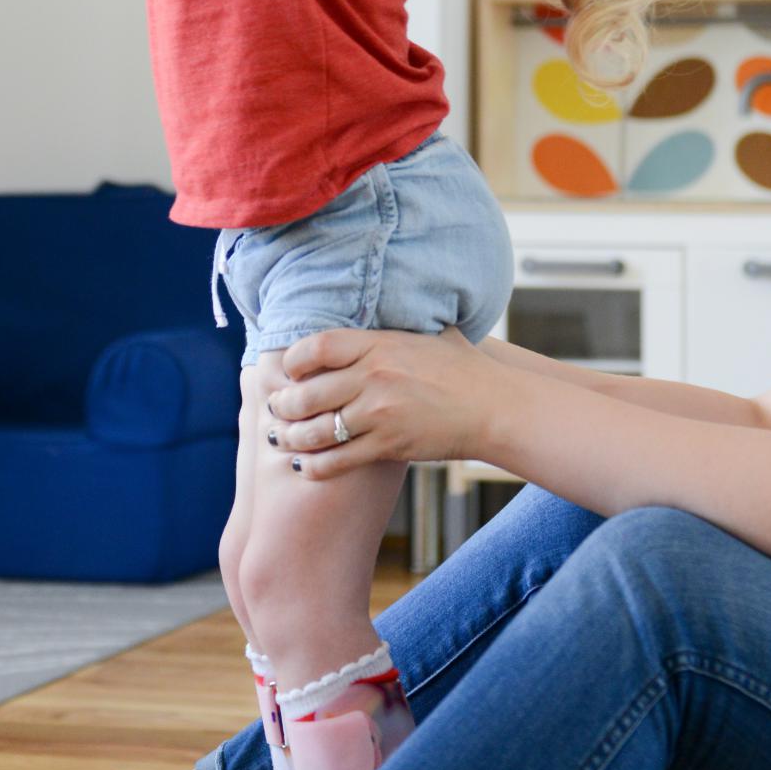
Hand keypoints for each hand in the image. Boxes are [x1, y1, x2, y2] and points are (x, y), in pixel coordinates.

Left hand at [270, 328, 505, 478]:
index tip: (288, 370)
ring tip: (281, 438)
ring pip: (316, 431)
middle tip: (275, 410)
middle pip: (306, 393)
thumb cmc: (464, 368)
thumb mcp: (429, 333)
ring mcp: (379, 414)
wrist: (494, 406)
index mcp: (380, 344)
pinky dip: (314, 466)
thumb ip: (398, 326)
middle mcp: (374, 377)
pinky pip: (338, 460)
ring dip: (291, 438)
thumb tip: (388, 303)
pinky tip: (304, 466)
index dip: (293, 361)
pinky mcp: (388, 445)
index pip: (317, 347)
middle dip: (282, 405)